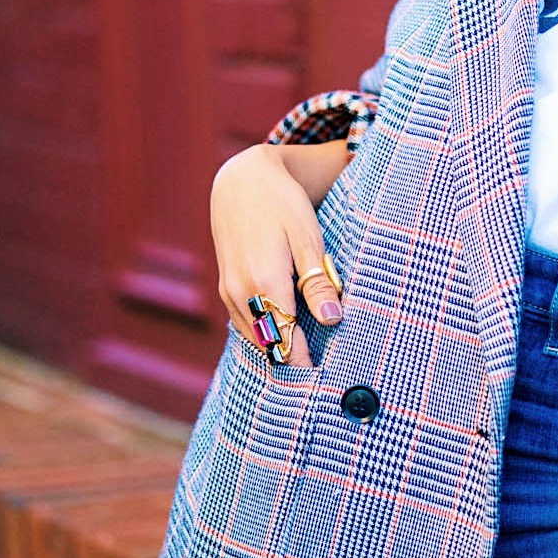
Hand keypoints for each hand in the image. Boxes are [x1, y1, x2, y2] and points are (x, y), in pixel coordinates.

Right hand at [211, 142, 351, 366]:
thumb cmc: (282, 205)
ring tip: (307, 356)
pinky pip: (244, 323)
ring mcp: (229, 292)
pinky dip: (263, 333)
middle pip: (268, 344)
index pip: (287, 340)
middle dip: (293, 359)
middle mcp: (242, 293)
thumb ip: (316, 281)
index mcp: (266, 283)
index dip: (305, 361)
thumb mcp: (308, 238)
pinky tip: (284, 332)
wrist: (241, 181)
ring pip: (254, 337)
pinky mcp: (225, 287)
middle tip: (321, 373)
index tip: (325, 377)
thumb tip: (332, 319)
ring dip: (278, 348)